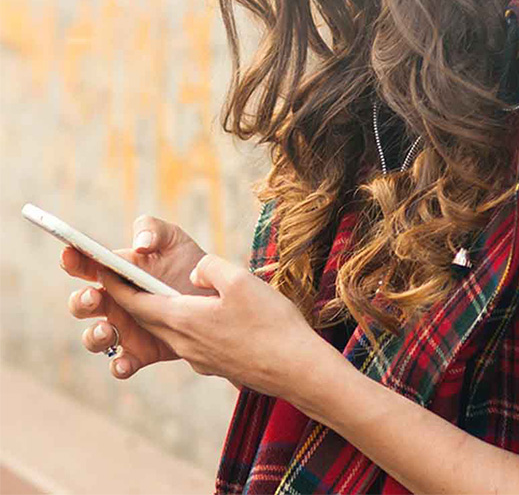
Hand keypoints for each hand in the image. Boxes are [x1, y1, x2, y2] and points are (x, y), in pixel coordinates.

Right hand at [61, 215, 212, 379]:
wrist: (215, 298)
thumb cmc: (187, 263)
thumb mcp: (173, 239)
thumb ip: (153, 230)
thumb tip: (140, 246)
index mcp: (114, 272)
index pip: (85, 266)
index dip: (73, 260)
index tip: (69, 254)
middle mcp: (113, 302)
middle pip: (81, 304)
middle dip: (81, 301)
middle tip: (95, 296)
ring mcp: (123, 329)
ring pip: (94, 338)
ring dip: (94, 336)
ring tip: (107, 330)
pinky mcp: (140, 353)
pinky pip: (121, 365)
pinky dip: (119, 366)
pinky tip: (126, 362)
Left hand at [98, 253, 327, 399]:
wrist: (296, 368)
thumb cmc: (270, 323)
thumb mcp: (240, 280)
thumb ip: (209, 269)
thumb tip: (194, 272)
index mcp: (183, 319)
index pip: (136, 302)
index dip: (118, 285)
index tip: (103, 270)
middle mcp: (184, 342)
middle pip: (148, 318)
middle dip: (132, 298)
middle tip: (124, 278)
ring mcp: (199, 357)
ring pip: (169, 330)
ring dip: (158, 312)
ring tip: (160, 293)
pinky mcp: (215, 364)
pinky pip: (190, 340)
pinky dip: (184, 324)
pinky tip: (202, 315)